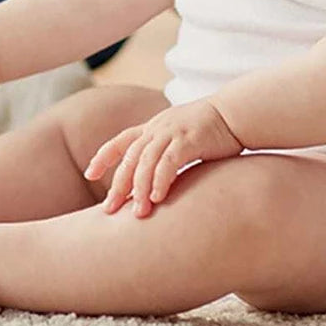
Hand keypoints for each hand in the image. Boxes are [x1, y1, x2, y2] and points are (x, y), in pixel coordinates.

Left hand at [84, 99, 243, 217]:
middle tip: (108, 209)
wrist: (236, 113)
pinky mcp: (189, 139)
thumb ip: (167, 153)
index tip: (89, 174)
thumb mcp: (182, 138)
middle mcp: (157, 128)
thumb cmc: (212, 131)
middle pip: (129, 157)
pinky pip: (168, 161)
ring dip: (140, 188)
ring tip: (138, 212)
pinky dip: (160, 180)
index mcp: (153, 127)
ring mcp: (171, 132)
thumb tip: (156, 180)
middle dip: (118, 184)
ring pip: (146, 161)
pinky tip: (157, 198)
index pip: (121, 141)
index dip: (104, 156)